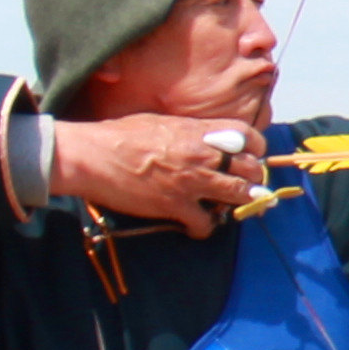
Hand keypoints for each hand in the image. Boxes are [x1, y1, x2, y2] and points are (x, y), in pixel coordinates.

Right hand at [50, 114, 273, 232]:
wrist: (92, 156)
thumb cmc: (120, 135)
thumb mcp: (162, 122)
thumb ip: (189, 131)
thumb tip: (202, 137)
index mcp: (198, 130)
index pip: (248, 134)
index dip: (256, 147)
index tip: (252, 155)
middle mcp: (202, 154)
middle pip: (250, 168)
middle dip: (253, 179)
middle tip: (246, 187)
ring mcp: (191, 182)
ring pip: (239, 195)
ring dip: (241, 204)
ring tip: (233, 207)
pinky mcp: (175, 206)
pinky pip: (206, 223)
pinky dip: (205, 228)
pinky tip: (197, 226)